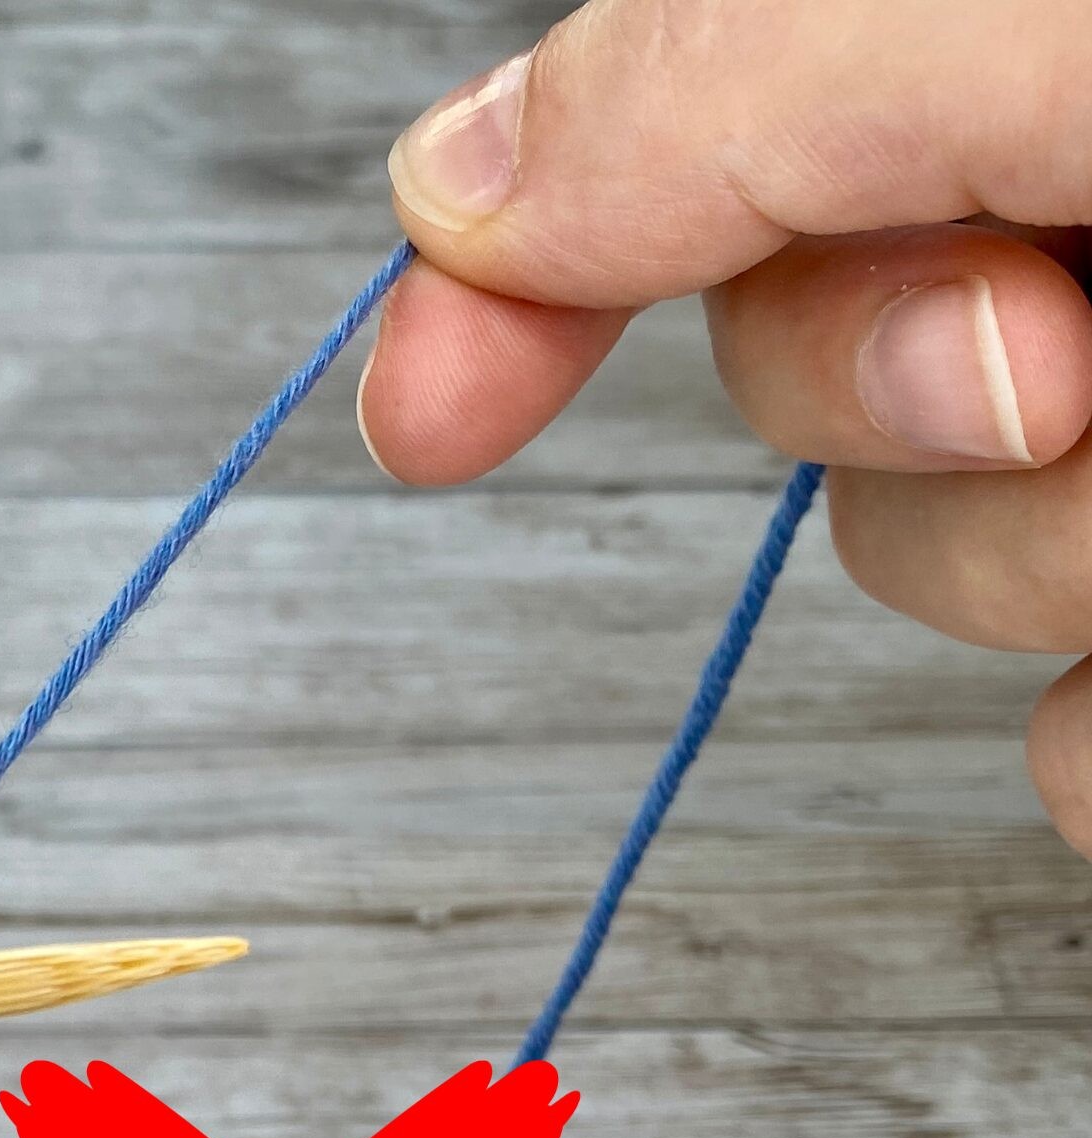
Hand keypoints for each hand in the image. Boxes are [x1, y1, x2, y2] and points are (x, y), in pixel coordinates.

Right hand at [357, 0, 1091, 848]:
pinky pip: (1070, 743)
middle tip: (1066, 374)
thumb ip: (742, 78)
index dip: (523, 272)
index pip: (688, 136)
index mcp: (1012, 49)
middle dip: (892, 412)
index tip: (431, 414)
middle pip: (813, 377)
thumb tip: (458, 184)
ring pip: (948, 565)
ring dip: (1034, 575)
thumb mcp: (1049, 27)